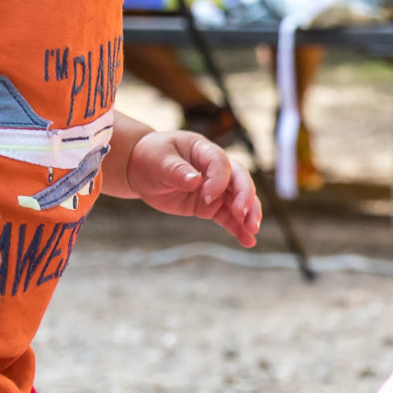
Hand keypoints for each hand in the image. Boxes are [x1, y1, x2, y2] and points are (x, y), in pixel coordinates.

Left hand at [124, 128, 261, 245]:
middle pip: (239, 180)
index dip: (218, 181)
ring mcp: (215, 188)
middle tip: (242, 215)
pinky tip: (248, 241)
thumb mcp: (159, 161)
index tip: (205, 198)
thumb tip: (194, 180)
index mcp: (204, 151)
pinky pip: (228, 217)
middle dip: (244, 197)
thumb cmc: (150, 158)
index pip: (221, 164)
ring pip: (239, 200)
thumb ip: (177, 170)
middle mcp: (215, 169)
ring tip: (252, 231)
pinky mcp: (210, 205)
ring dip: (248, 214)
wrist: (141, 170)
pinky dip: (238, 228)